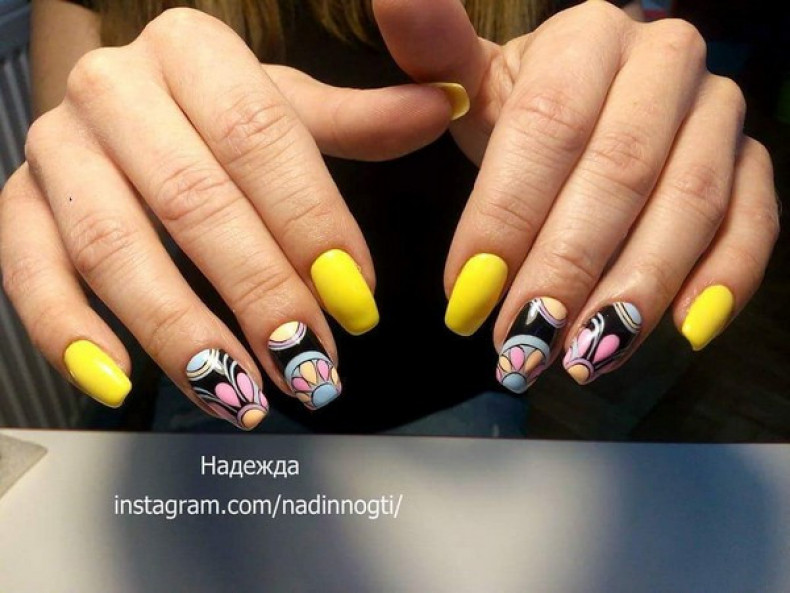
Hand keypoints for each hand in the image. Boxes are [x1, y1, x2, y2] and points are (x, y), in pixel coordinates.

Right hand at [0, 8, 458, 426]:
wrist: (122, 102)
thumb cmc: (217, 111)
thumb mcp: (286, 104)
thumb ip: (358, 117)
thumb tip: (442, 105)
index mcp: (191, 51)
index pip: (260, 139)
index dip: (312, 223)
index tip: (355, 300)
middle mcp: (115, 90)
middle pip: (193, 200)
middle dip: (258, 292)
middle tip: (308, 363)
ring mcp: (58, 149)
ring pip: (116, 248)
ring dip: (182, 331)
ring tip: (243, 393)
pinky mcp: (17, 204)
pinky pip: (29, 272)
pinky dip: (69, 335)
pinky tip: (120, 383)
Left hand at [375, 0, 778, 388]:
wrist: (598, 102)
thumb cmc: (523, 107)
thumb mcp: (472, 80)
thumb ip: (434, 52)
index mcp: (588, 38)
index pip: (547, 127)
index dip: (505, 216)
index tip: (465, 297)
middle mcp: (665, 64)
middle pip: (617, 174)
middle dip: (565, 268)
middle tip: (520, 345)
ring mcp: (717, 115)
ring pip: (687, 206)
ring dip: (635, 291)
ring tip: (581, 359)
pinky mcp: (751, 165)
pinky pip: (752, 225)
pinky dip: (722, 282)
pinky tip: (681, 335)